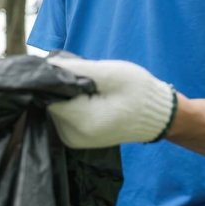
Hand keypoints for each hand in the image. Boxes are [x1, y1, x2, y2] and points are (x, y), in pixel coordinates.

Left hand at [46, 56, 176, 147]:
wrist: (157, 117)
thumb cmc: (138, 92)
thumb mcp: (111, 73)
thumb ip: (77, 69)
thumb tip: (47, 65)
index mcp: (82, 122)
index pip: (50, 95)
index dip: (57, 79)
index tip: (75, 71)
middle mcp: (72, 136)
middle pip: (51, 102)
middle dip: (64, 88)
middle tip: (88, 80)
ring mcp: (72, 140)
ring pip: (55, 108)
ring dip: (68, 96)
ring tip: (91, 90)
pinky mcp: (74, 138)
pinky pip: (62, 116)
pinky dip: (71, 105)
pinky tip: (89, 99)